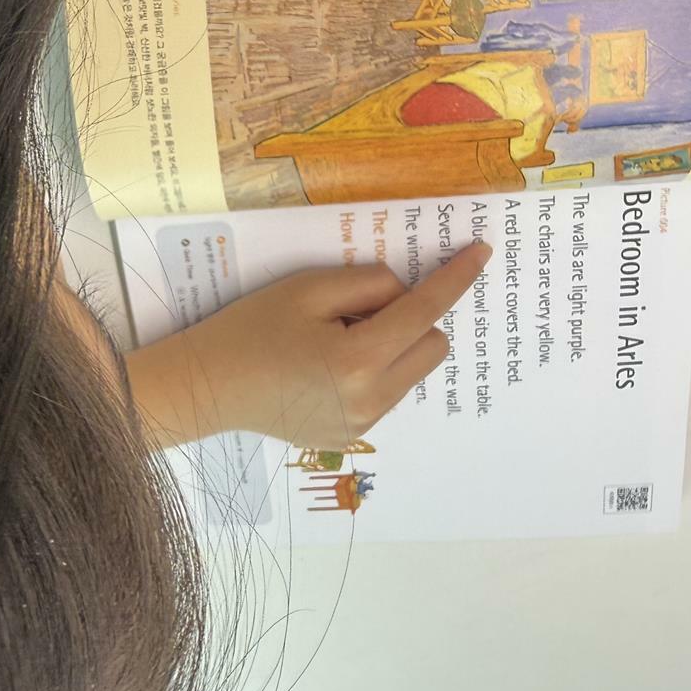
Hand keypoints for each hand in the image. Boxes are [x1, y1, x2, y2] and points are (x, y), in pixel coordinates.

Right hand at [125, 241, 490, 449]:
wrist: (209, 386)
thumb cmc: (252, 329)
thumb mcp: (308, 288)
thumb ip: (367, 284)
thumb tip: (402, 295)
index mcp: (361, 357)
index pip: (426, 309)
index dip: (456, 278)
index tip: (481, 252)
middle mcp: (372, 398)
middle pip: (432, 345)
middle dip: (412, 319)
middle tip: (355, 309)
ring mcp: (363, 424)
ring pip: (411, 371)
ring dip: (392, 346)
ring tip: (333, 341)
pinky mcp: (351, 437)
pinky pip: (386, 393)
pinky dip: (372, 371)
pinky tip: (323, 368)